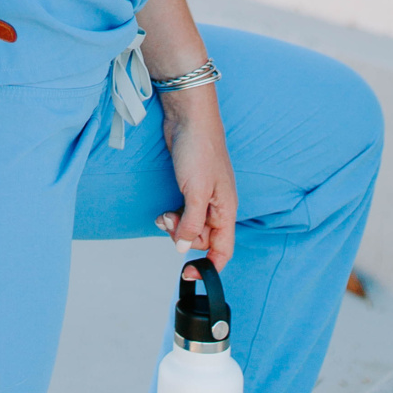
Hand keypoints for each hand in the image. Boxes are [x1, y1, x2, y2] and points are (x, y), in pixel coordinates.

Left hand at [155, 85, 236, 268]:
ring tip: (165, 215)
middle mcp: (218, 206)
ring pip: (191, 227)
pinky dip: (173, 216)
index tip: (191, 275)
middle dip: (184, 237)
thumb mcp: (196, 192)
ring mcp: (204, 197)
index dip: (210, 267)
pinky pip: (183, 213)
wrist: (188, 118)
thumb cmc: (200, 149)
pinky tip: (165, 210)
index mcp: (226, 210)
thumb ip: (192, 224)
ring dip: (176, 226)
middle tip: (170, 223)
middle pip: (203, 240)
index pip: (224, 250)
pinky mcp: (191, 188)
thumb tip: (185, 249)